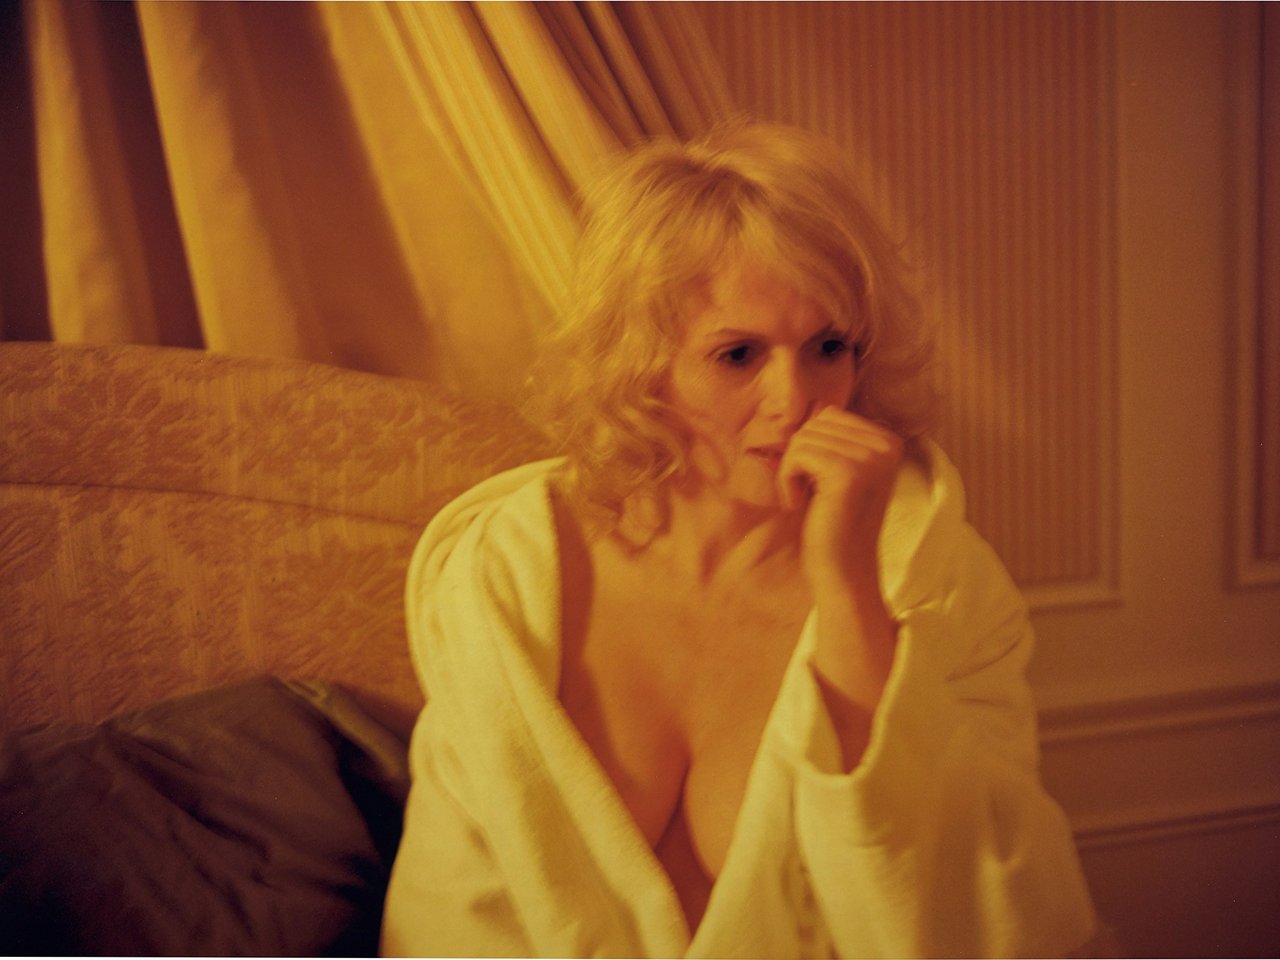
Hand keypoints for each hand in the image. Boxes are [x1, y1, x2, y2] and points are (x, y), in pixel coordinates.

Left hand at [777, 406, 904, 598]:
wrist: (842, 569)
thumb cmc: (831, 521)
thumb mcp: (836, 471)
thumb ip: (833, 438)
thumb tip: (817, 403)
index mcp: (890, 441)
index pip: (830, 415)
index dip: (812, 448)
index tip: (819, 483)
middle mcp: (887, 445)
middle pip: (816, 423)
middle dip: (800, 457)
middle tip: (809, 494)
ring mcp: (871, 459)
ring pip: (803, 437)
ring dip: (792, 470)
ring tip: (805, 500)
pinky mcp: (849, 474)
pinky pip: (797, 454)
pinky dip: (787, 480)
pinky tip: (800, 504)